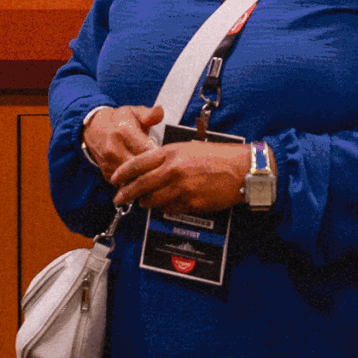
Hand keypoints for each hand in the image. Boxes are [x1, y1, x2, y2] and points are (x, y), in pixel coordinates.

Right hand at [79, 105, 162, 185]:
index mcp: (124, 131)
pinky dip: (136, 184)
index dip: (162, 156)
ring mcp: (109, 163)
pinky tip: (147, 181)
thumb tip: (159, 111)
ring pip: (133, 179)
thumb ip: (149, 114)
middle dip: (156, 170)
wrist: (93, 129)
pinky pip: (126, 184)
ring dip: (147, 180)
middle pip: (141, 168)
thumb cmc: (118, 121)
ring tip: (160, 178)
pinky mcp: (107, 174)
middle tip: (169, 171)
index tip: (172, 158)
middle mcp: (114, 149)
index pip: (147, 150)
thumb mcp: (134, 112)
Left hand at [111, 141, 248, 214]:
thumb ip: (169, 157)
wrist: (242, 169)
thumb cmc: (220, 156)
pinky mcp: (191, 203)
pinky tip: (167, 206)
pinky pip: (170, 209)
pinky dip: (166, 209)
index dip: (123, 172)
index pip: (139, 163)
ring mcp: (182, 188)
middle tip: (119, 199)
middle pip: (141, 185)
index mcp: (172, 153)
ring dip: (146, 203)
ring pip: (153, 200)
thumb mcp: (190, 147)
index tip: (115, 179)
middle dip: (127, 193)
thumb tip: (154, 167)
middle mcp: (173, 170)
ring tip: (144, 202)